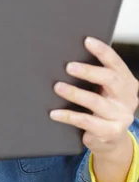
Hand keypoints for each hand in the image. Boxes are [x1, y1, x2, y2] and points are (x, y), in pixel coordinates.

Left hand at [50, 36, 138, 155]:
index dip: (102, 51)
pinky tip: (55, 112)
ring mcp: (120, 116)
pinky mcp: (109, 132)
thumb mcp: (106, 91)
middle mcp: (127, 99)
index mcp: (127, 83)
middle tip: (69, 66)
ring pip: (95, 102)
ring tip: (58, 87)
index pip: (116, 63)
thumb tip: (70, 58)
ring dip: (75, 93)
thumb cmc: (104, 108)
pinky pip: (85, 122)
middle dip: (88, 71)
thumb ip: (97, 77)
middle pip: (109, 80)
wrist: (111, 140)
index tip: (87, 41)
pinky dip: (68, 116)